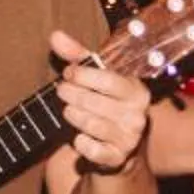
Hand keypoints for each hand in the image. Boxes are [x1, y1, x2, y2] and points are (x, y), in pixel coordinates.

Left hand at [50, 31, 151, 175]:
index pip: (108, 79)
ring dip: (73, 116)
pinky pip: (91, 149)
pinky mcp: (118, 158)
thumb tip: (55, 35)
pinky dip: (80, 143)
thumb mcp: (95, 78)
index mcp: (137, 91)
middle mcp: (138, 115)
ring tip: (69, 111)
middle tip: (61, 91)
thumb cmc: (105, 103)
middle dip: (71, 95)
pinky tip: (79, 138)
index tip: (68, 73)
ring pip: (89, 124)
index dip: (82, 75)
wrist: (118, 147)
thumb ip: (77, 56)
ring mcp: (129, 138)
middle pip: (93, 101)